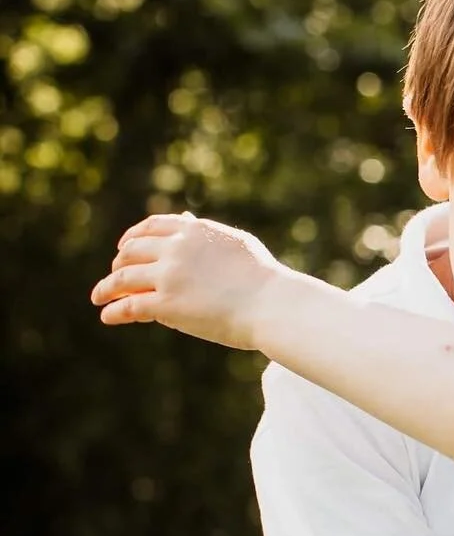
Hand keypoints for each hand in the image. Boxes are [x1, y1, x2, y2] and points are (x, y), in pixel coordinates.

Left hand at [91, 212, 286, 350]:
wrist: (272, 304)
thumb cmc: (264, 278)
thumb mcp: (235, 242)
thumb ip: (206, 231)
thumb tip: (185, 218)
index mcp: (194, 230)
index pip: (151, 227)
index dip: (133, 237)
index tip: (125, 247)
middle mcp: (176, 248)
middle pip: (132, 251)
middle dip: (119, 263)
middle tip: (115, 276)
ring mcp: (168, 276)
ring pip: (123, 277)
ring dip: (107, 287)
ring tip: (99, 297)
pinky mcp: (166, 304)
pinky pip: (130, 306)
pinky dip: (114, 311)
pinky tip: (107, 316)